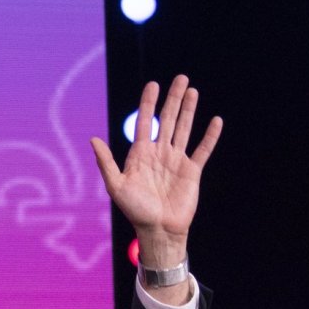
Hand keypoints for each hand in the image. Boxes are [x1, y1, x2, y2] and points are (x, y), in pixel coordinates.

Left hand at [90, 75, 221, 269]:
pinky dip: (210, 136)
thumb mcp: (116, 186)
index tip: (153, 84)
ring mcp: (176, 161)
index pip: (145, 122)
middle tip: (180, 78)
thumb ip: (106, 162)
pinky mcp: (192, 171)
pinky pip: (202, 150)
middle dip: (173, 99)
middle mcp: (159, 154)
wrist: (158, 230)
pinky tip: (215, 121)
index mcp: (140, 154)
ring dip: (189, 110)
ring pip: (184, 129)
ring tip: (192, 91)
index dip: (149, 103)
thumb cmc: (135, 211)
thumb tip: (93, 139)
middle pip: (168, 120)